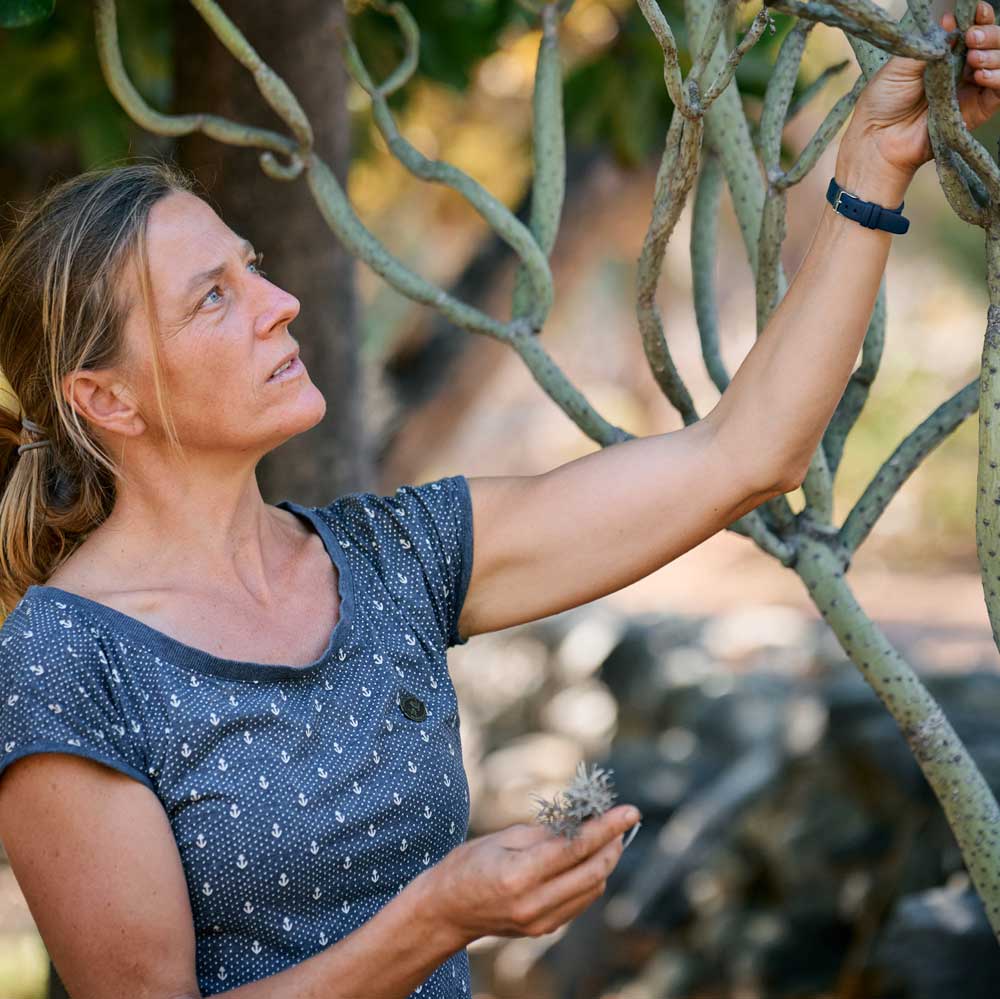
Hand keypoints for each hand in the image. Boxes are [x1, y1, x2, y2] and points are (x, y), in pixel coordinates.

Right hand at [425, 805, 640, 943]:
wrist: (447, 910)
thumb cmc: (469, 864)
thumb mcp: (503, 837)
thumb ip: (545, 834)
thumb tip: (582, 823)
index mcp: (520, 875)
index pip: (576, 848)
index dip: (607, 827)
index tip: (630, 811)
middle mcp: (534, 904)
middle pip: (592, 872)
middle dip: (613, 844)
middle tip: (621, 821)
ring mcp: (541, 922)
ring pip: (592, 889)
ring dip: (605, 861)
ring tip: (605, 837)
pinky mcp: (544, 929)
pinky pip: (580, 901)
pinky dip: (590, 878)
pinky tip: (586, 860)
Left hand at [842, 2, 999, 185]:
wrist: (878, 138)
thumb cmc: (883, 101)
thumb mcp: (902, 64)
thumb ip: (931, 43)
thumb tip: (951, 23)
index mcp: (946, 54)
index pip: (974, 29)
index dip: (980, 18)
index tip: (977, 11)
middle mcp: (962, 70)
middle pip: (994, 44)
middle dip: (990, 34)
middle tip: (972, 37)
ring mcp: (970, 90)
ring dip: (994, 54)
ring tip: (972, 58)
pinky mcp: (976, 111)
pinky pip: (999, 92)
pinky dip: (997, 78)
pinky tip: (980, 75)